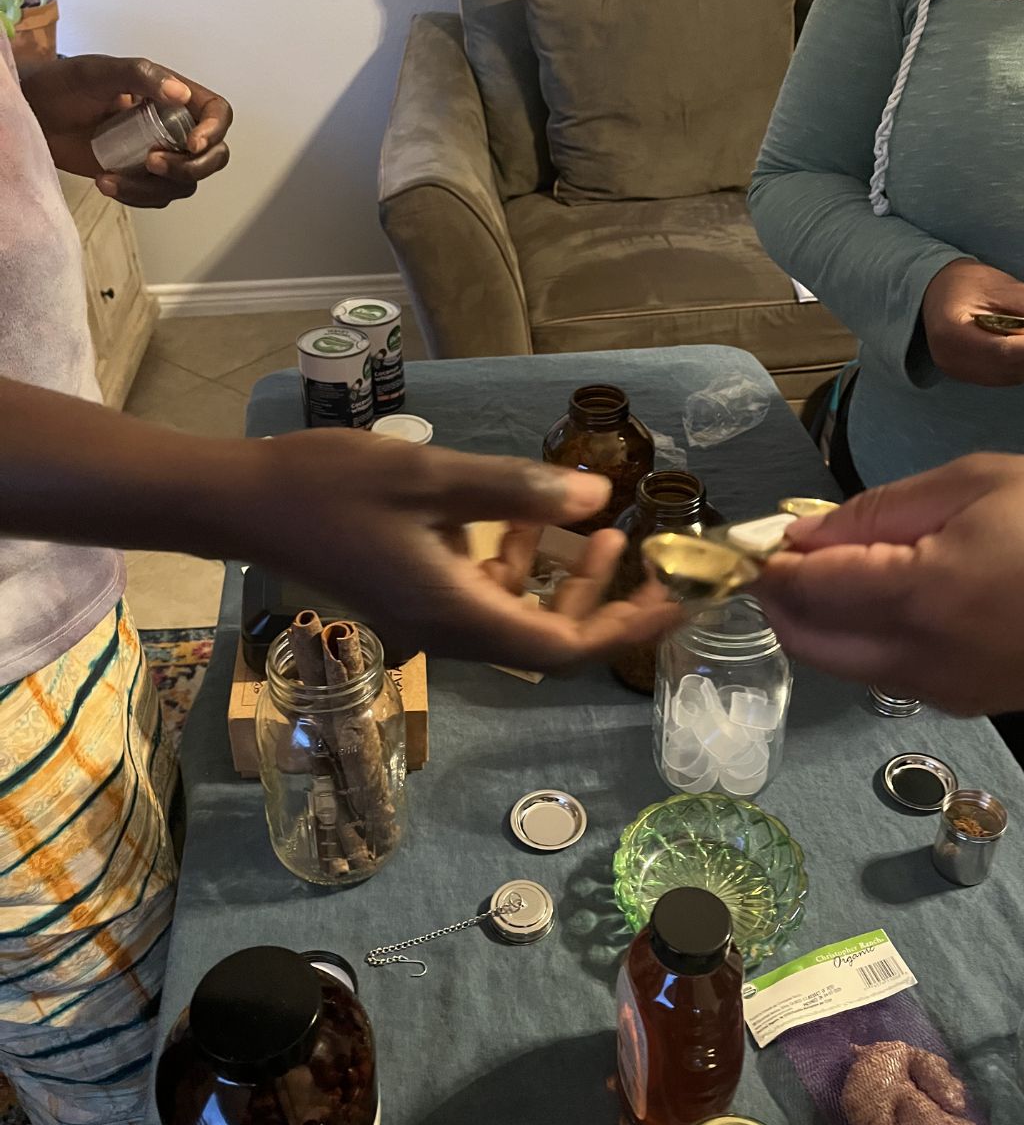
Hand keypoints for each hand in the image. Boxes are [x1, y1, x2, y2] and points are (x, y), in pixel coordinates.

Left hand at [22, 54, 231, 206]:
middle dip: (190, 168)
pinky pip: (156, 199)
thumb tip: (180, 94)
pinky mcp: (141, 179)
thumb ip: (142, 75)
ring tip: (112, 176)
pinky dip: (135, 197)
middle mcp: (173, 127)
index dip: (214, 131)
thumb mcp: (101, 71)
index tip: (191, 143)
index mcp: (173, 96)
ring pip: (184, 185)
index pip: (217, 113)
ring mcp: (159, 156)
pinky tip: (105, 182)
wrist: (36, 116)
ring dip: (152, 188)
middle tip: (152, 163)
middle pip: (213, 158)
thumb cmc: (64, 86)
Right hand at [250, 432, 681, 670]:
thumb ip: (517, 492)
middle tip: (657, 561)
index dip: (628, 625)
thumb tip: (599, 503)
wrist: (246, 502)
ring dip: (569, 581)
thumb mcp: (432, 477)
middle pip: (553, 638)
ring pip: (523, 616)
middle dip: (611, 604)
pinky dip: (522, 565)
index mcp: (457, 615)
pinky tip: (533, 518)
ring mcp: (432, 618)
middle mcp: (450, 632)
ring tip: (611, 531)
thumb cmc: (330, 486)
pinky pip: (489, 595)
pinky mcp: (417, 597)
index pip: (564, 646)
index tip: (675, 595)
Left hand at [751, 454, 1023, 713]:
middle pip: (811, 642)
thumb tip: (807, 534)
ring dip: (817, 626)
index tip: (748, 545)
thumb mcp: (978, 483)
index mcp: (920, 593)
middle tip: (774, 564)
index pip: (808, 587)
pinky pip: (888, 676)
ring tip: (826, 576)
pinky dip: (862, 644)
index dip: (768, 565)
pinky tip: (877, 606)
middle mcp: (920, 657)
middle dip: (779, 604)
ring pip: (845, 666)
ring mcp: (944, 691)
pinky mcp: (969, 705)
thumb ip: (880, 510)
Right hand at [921, 259, 1023, 385]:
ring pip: (1010, 376)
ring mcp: (957, 371)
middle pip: (1009, 368)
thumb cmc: (964, 283)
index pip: (1001, 349)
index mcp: (952, 333)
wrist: (934, 292)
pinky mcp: (966, 375)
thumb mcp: (1002, 286)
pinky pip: (1003, 376)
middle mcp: (951, 360)